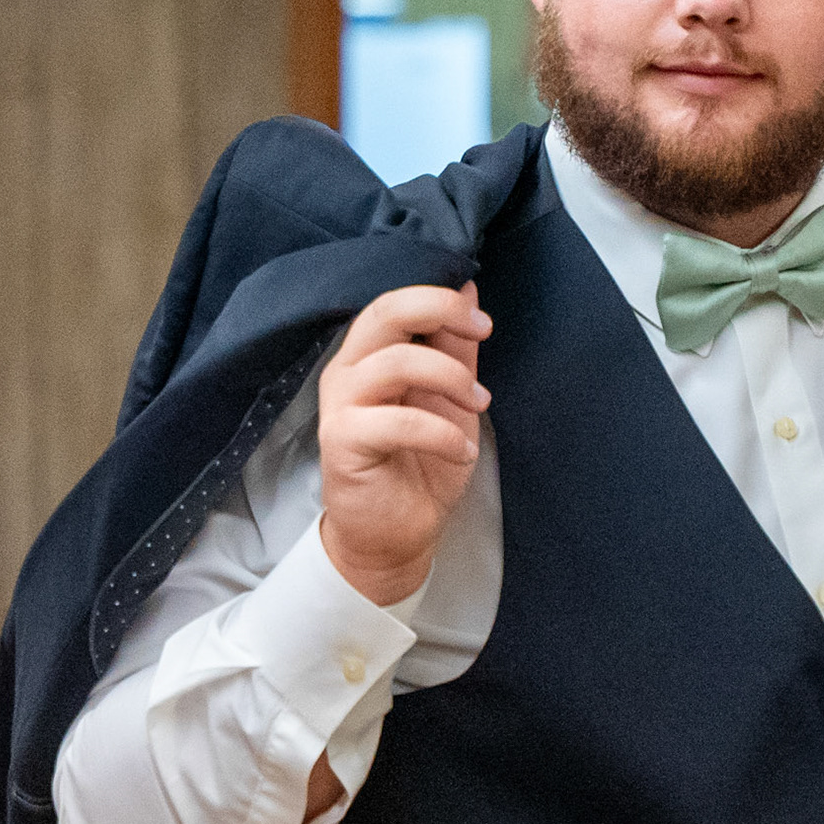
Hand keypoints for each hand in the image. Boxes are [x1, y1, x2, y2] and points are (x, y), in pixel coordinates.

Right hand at [318, 281, 491, 607]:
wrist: (396, 533)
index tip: (482, 321)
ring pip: (395, 362)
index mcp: (370, 355)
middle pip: (384, 313)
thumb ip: (455, 348)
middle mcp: (349, 372)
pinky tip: (461, 452)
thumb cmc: (420, 465)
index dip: (440, 300)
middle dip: (440, 311)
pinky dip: (441, 433)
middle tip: (481, 331)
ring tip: (477, 406)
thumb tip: (468, 290)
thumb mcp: (451, 400)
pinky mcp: (343, 443)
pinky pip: (398, 421)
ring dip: (451, 380)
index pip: (394, 303)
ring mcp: (341, 406)